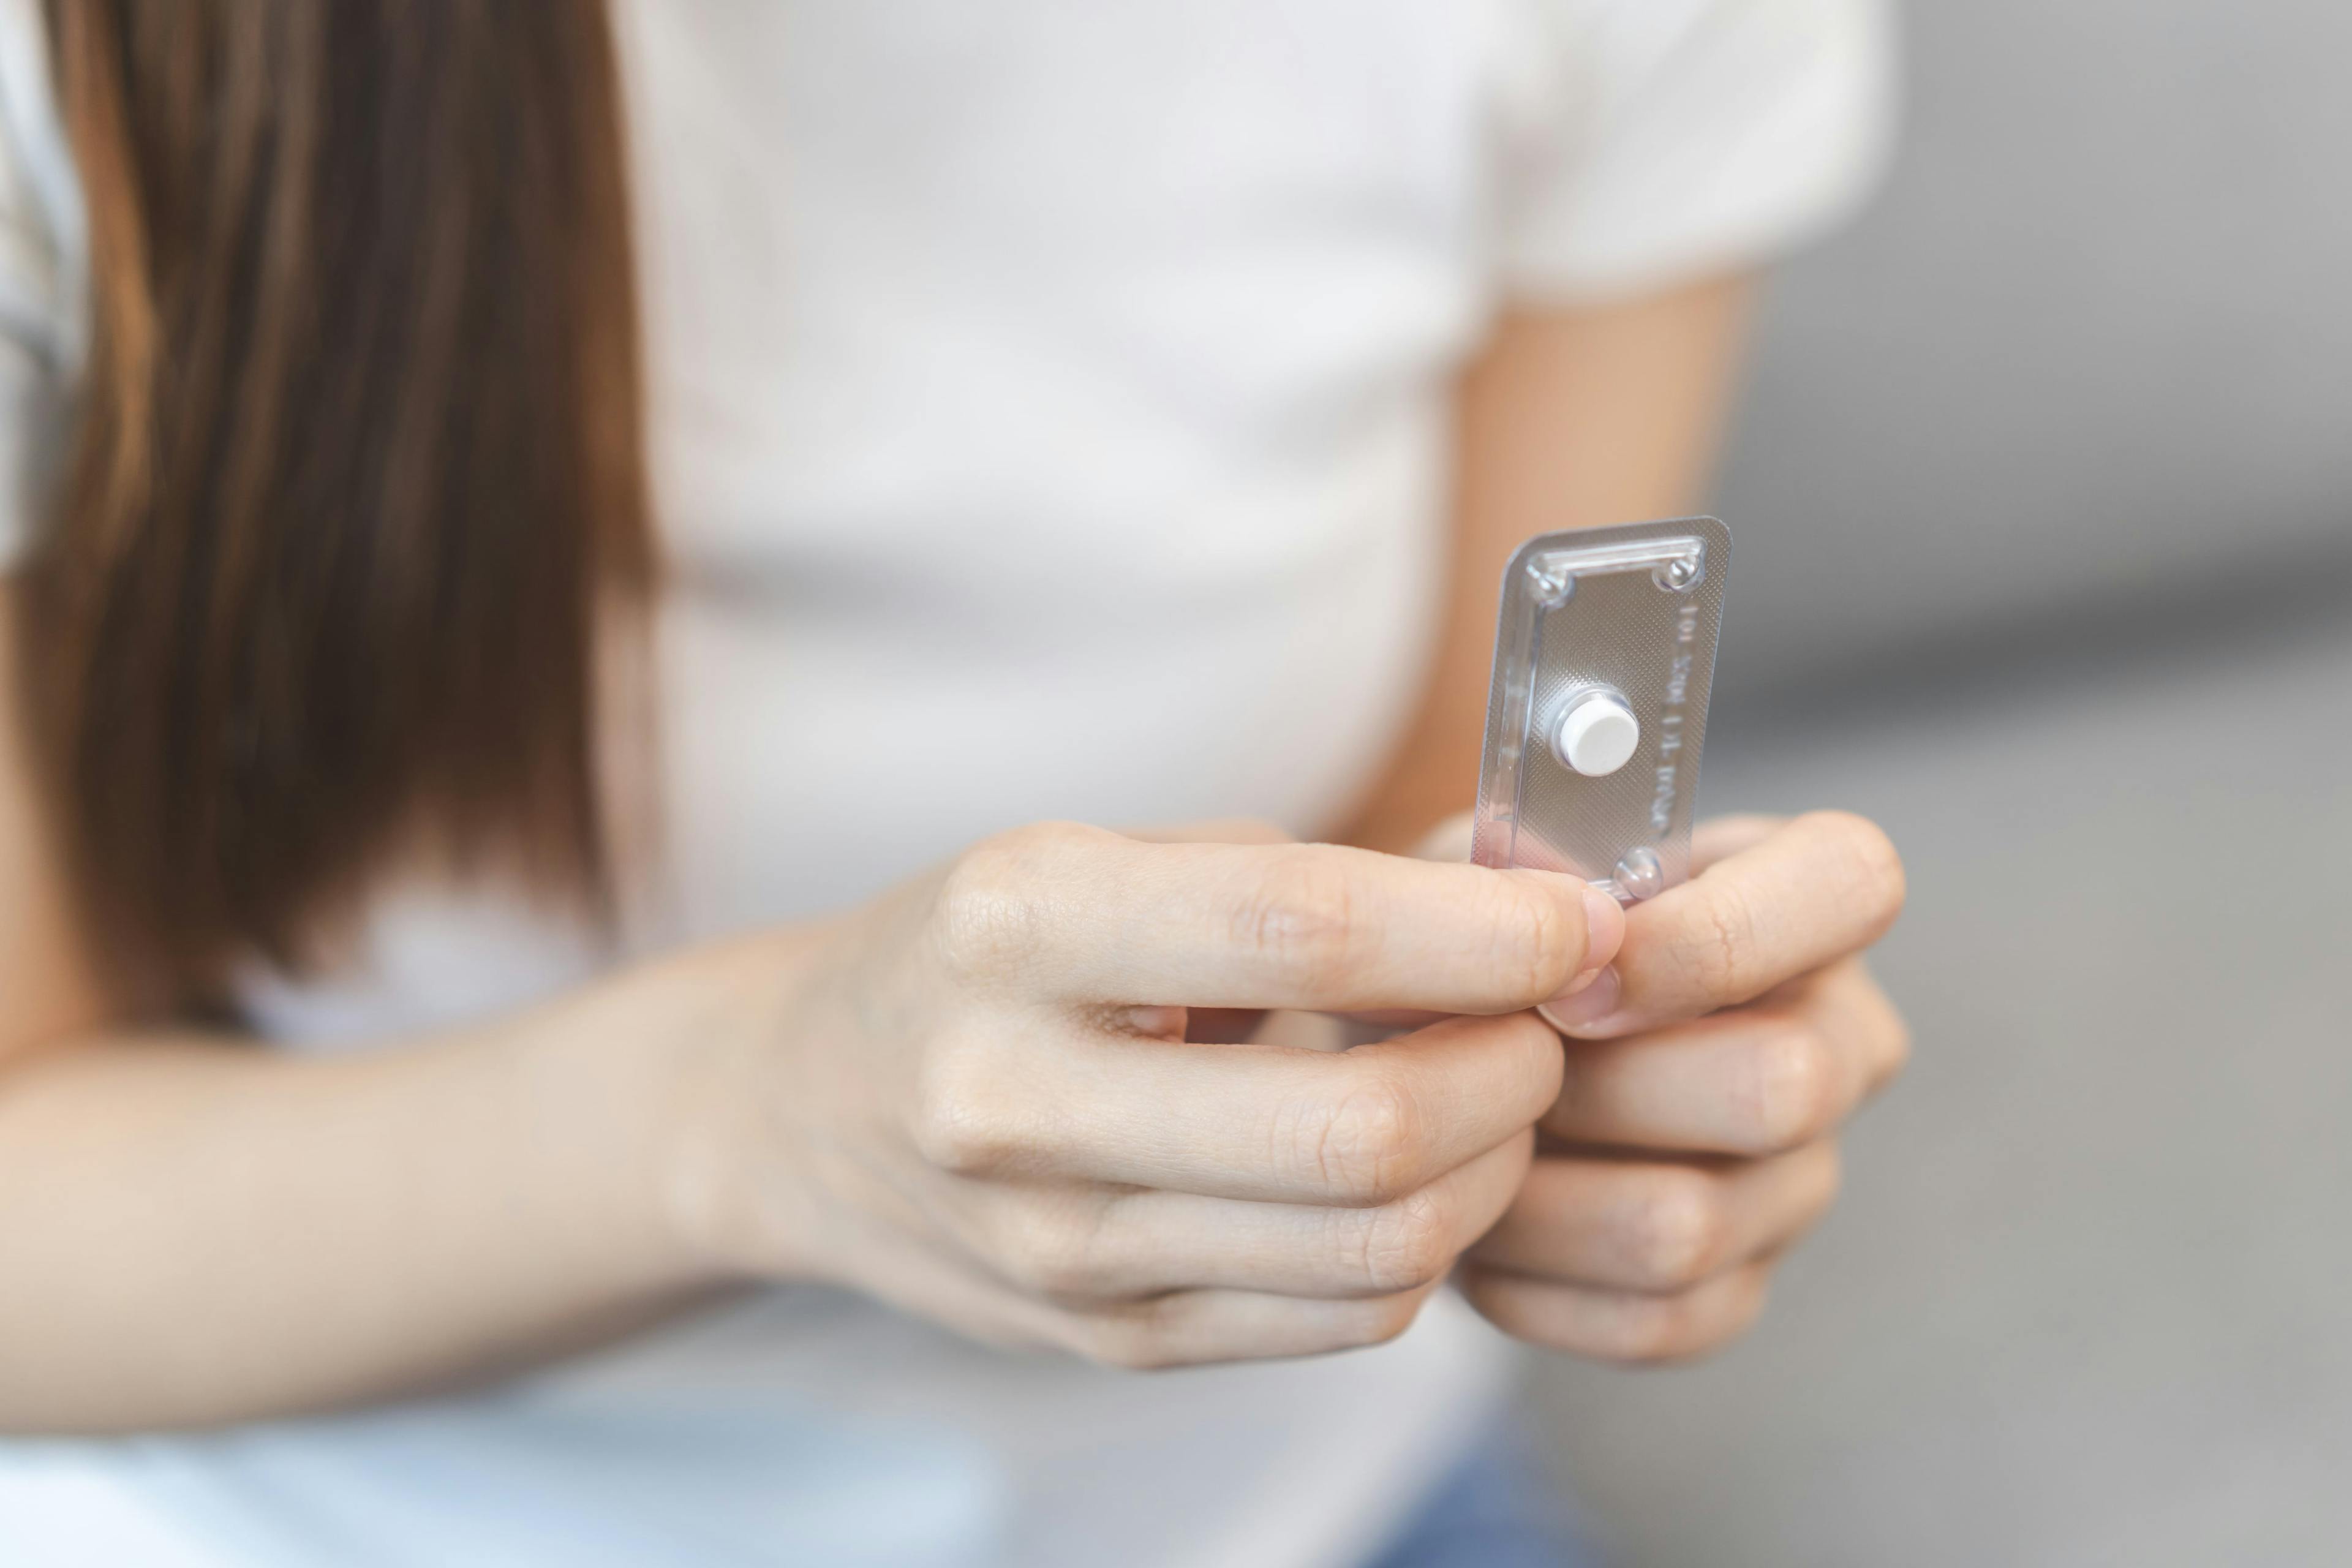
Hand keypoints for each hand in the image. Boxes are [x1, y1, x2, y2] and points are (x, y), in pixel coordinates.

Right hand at [672, 821, 1625, 1368]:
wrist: (807, 1108)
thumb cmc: (981, 952)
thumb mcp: (1094, 856)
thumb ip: (1289, 882)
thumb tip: (1519, 907)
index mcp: (1015, 927)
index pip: (1301, 934)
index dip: (1480, 932)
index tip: (1580, 920)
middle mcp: (1019, 1099)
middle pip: (1359, 1129)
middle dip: (1513, 1068)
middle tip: (1545, 1016)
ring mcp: (1061, 1247)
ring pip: (1377, 1248)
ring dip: (1492, 1165)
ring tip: (1494, 1090)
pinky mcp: (1109, 1340)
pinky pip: (1343, 1317)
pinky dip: (1427, 1244)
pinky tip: (1418, 1171)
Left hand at [1452, 812, 1908, 1361]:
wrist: (1420, 1066)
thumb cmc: (1469, 947)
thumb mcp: (1475, 875)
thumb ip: (1519, 883)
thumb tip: (1562, 941)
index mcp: (1796, 899)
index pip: (1853, 881)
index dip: (1719, 935)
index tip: (1574, 977)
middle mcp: (1835, 1041)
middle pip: (1786, 1085)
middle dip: (1605, 1084)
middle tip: (1495, 1071)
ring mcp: (1799, 1180)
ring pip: (1694, 1221)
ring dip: (1543, 1196)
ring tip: (1465, 1152)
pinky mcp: (1735, 1291)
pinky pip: (1653, 1317)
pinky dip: (1537, 1280)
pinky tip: (1479, 1229)